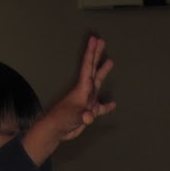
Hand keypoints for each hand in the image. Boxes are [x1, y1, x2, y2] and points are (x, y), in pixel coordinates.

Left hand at [21, 35, 115, 165]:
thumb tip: (89, 116)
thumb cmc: (62, 120)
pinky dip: (106, 105)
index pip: (88, 67)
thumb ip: (83, 116)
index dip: (92, 53)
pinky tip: (113, 104)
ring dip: (103, 72)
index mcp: (82, 89)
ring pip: (98, 83)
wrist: (56, 130)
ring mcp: (87, 101)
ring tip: (110, 61)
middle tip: (101, 41)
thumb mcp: (73, 117)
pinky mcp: (89, 112)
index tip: (95, 39)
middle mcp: (86, 92)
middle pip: (93, 69)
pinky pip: (100, 107)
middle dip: (97, 55)